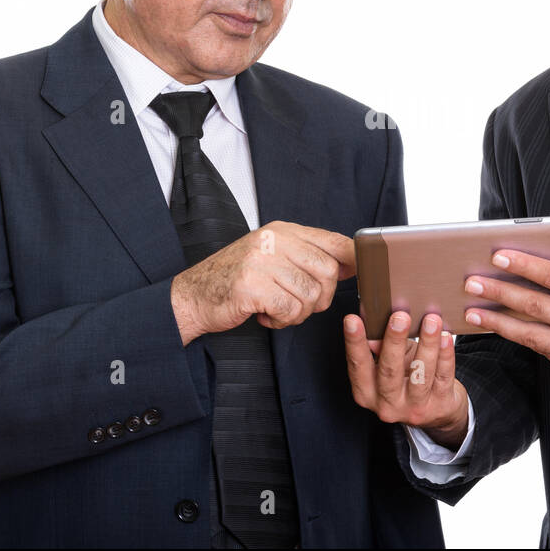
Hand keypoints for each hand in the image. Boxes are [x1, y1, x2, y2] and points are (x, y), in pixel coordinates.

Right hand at [171, 221, 355, 344]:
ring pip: (311, 294)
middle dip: (321, 297)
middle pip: (328, 271)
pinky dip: (282, 320)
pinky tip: (266, 316)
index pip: (334, 241)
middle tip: (298, 304)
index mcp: (283, 230)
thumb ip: (309, 256)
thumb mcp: (274, 257)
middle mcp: (274, 240)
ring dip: (299, 313)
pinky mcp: (252, 285)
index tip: (357, 276)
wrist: (192, 296)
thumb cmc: (236, 280)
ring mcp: (261, 260)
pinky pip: (290, 309)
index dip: (353, 261)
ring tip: (277, 310)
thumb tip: (353, 264)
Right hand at [343, 311, 468, 450]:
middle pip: (389, 371)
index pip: (358, 365)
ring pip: (421, 374)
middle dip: (394, 341)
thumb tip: (374, 322)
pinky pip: (443, 376)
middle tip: (400, 317)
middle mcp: (388, 404)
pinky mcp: (440, 405)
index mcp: (367, 393)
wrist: (437, 411)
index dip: (355, 342)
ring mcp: (415, 408)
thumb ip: (381, 346)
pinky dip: (445, 355)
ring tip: (431, 321)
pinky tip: (446, 337)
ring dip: (427, 344)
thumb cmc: (409, 379)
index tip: (352, 320)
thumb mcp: (391, 363)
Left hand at [463, 224, 549, 376]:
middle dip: (500, 292)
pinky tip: (499, 328)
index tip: (499, 257)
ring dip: (498, 322)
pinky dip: (518, 338)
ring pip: (531, 334)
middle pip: (535, 306)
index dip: (524, 266)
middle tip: (472, 282)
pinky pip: (541, 349)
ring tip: (473, 312)